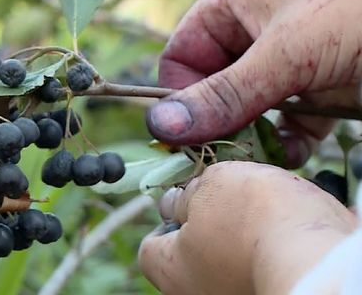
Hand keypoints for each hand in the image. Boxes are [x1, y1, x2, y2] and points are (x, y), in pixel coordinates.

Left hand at [138, 161, 355, 294]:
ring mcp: (236, 293)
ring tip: (264, 204)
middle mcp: (200, 292)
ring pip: (230, 255)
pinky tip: (286, 221)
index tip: (184, 200)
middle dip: (207, 219)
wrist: (320, 259)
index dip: (165, 220)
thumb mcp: (211, 186)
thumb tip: (180, 200)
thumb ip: (190, 193)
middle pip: (191, 250)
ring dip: (244, 229)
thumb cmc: (254, 221)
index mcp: (172, 272)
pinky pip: (265, 261)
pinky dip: (273, 242)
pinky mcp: (272, 287)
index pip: (150, 249)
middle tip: (227, 196)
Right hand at [146, 0, 361, 167]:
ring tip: (260, 156)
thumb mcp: (288, 56)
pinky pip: (282, 117)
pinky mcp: (314, 82)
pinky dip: (284, 139)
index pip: (182, 54)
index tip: (192, 136)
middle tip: (225, 154)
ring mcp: (285, 55)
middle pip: (211, 84)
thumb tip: (161, 127)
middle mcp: (253, 23)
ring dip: (251, 134)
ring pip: (245, 105)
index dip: (182, 96)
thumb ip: (225, 94)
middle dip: (220, 121)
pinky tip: (292, 152)